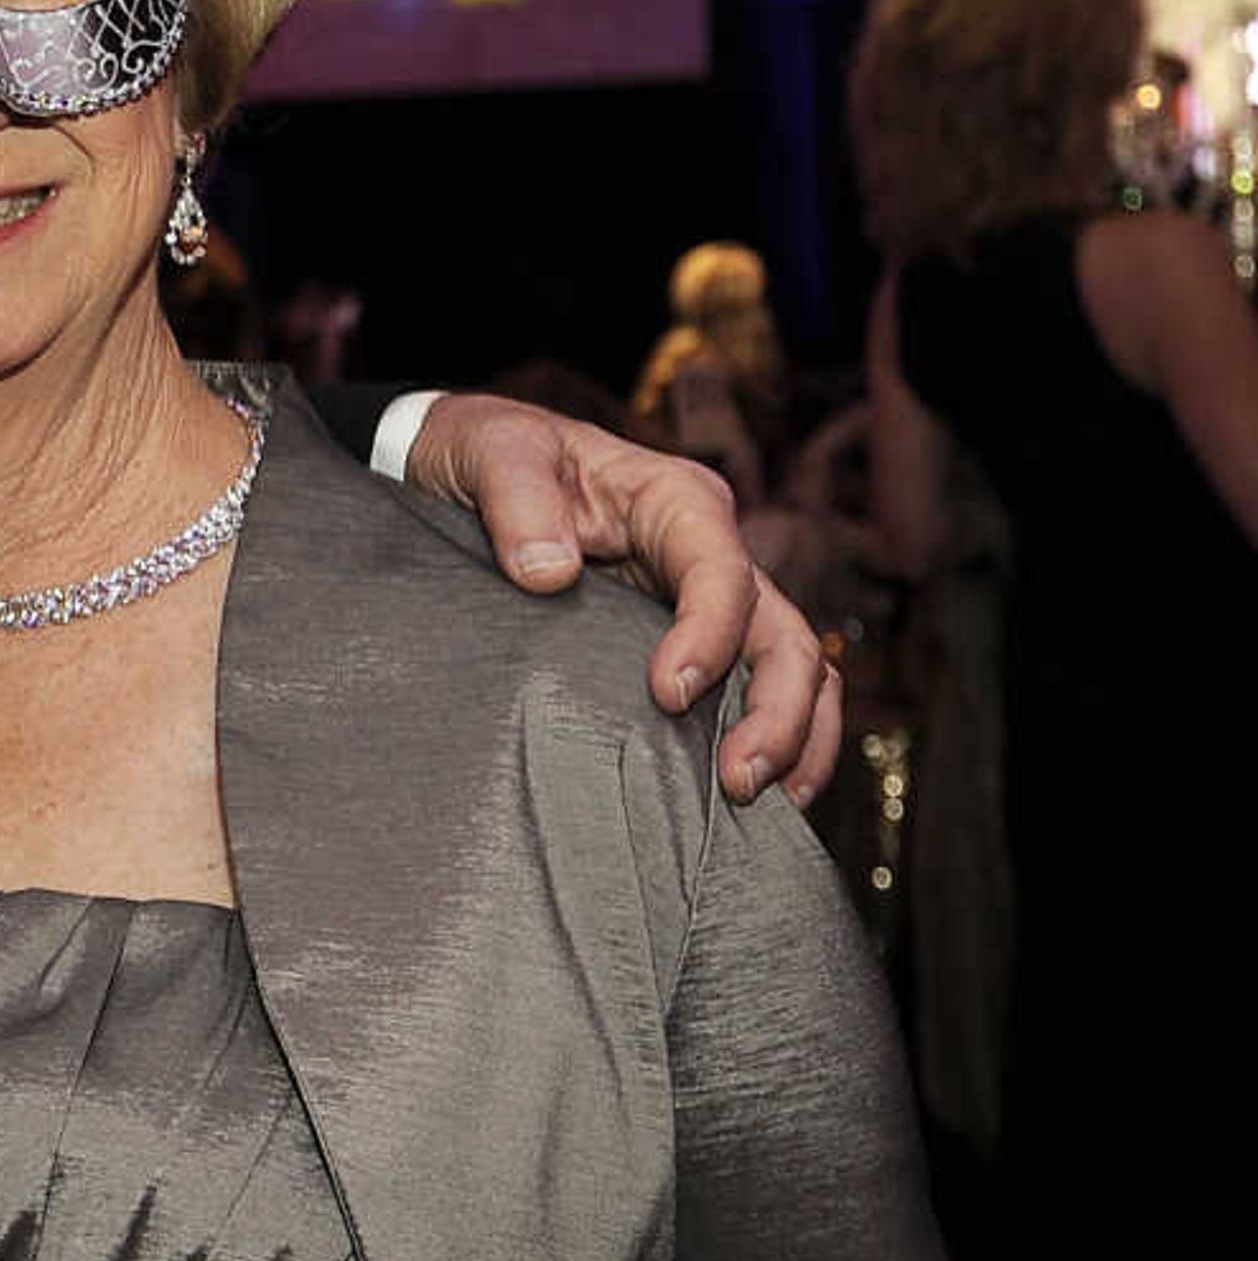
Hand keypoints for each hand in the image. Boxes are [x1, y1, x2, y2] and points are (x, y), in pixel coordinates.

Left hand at [407, 391, 838, 805]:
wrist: (468, 465)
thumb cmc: (488, 453)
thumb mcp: (491, 454)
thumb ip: (517, 503)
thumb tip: (549, 574)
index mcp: (674, 500)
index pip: (722, 573)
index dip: (710, 636)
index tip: (666, 694)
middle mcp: (708, 552)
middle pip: (783, 634)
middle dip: (778, 711)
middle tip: (739, 782)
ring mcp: (707, 600)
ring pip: (792, 670)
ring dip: (793, 740)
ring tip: (765, 808)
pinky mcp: (690, 640)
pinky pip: (755, 690)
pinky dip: (773, 743)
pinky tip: (747, 802)